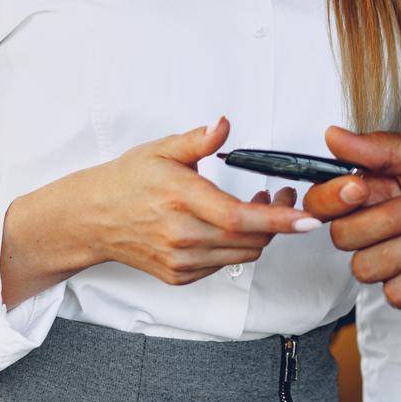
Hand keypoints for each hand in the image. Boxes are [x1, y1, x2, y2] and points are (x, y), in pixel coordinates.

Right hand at [36, 117, 319, 286]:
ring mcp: (180, 260)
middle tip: (282, 196)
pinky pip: (223, 263)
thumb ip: (198, 140)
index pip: (239, 217)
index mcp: (181, 198)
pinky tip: (227, 225)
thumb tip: (223, 125)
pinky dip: (235, 246)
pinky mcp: (179, 276)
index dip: (278, 220)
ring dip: (260, 235)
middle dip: (278, 221)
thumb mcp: (161, 150)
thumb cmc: (128, 181)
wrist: (93, 218)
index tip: (307, 219)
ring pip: (241, 254)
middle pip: (249, 240)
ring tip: (257, 208)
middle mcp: (182, 235)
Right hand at [303, 126, 400, 315]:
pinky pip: (395, 292)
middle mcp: (382, 224)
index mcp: (381, 186)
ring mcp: (397, 261)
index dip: (331, 198)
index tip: (357, 189)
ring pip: (364, 266)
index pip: (327, 199)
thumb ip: (385, 147)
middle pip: (342, 235)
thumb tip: (334, 135)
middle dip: (387, 219)